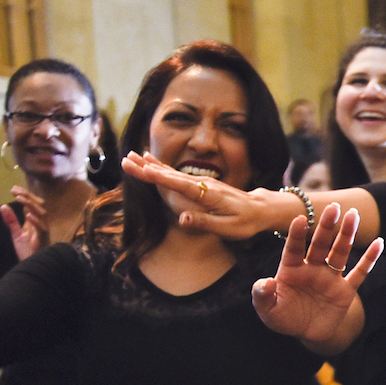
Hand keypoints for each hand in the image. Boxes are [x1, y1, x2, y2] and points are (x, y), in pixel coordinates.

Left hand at [2, 186, 48, 258]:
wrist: (32, 267)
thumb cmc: (27, 251)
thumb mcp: (16, 234)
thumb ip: (11, 221)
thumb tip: (3, 206)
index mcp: (35, 221)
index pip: (32, 204)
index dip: (24, 195)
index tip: (13, 188)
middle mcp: (41, 224)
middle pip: (38, 206)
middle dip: (28, 197)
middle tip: (15, 191)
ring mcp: (43, 232)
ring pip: (41, 214)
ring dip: (31, 205)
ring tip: (20, 199)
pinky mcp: (43, 240)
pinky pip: (42, 229)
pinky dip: (36, 221)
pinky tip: (28, 215)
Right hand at [121, 151, 283, 238]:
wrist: (260, 209)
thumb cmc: (245, 222)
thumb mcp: (228, 228)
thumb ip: (204, 222)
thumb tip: (182, 218)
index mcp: (208, 194)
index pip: (179, 185)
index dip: (160, 178)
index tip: (142, 170)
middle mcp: (202, 184)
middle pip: (170, 175)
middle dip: (147, 168)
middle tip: (125, 160)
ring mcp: (200, 181)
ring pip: (170, 172)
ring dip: (149, 164)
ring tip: (130, 156)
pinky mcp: (200, 183)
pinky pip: (176, 174)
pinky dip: (160, 166)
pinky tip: (149, 159)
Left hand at [250, 203, 381, 343]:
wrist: (306, 333)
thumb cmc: (282, 318)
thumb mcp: (267, 309)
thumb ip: (262, 295)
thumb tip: (265, 282)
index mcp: (291, 269)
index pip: (294, 248)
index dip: (296, 235)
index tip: (300, 219)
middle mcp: (312, 268)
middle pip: (320, 244)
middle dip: (327, 226)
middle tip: (334, 208)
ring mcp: (330, 278)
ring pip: (340, 252)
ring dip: (346, 234)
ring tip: (353, 215)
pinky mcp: (345, 290)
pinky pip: (359, 273)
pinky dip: (369, 259)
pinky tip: (379, 243)